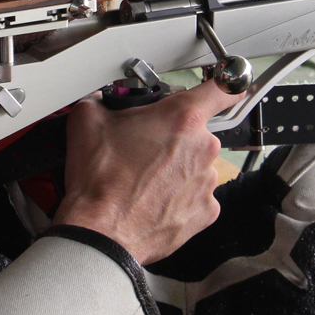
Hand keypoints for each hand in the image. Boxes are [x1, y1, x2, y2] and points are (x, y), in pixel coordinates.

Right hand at [53, 80, 241, 264]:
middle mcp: (203, 148)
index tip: (227, 84)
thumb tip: (99, 99)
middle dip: (173, 137)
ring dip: (175, 169)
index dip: (226, 82)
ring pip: (196, 165)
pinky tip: (153, 199)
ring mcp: (207, 182)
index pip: (223, 88)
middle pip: (197, 132)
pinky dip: (179, 196)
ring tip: (143, 180)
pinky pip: (197, 195)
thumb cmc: (100, 183)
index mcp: (182, 118)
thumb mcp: (87, 122)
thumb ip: (101, 99)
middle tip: (144, 149)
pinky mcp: (206, 211)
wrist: (101, 232)